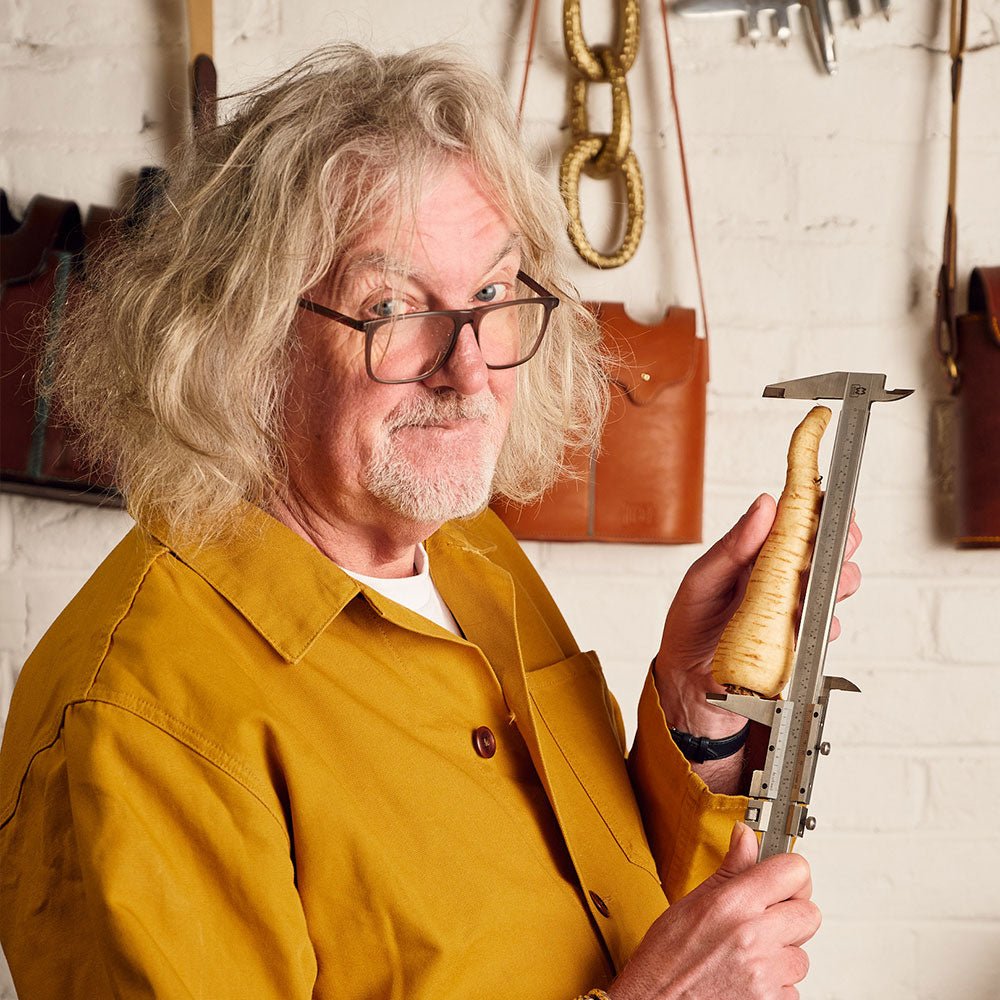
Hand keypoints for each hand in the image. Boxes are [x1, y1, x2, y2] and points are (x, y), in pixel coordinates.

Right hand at [607, 823, 820, 999]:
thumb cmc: (665, 958)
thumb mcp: (691, 903)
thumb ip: (730, 869)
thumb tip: (745, 836)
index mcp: (733, 904)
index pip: (794, 871)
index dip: (789, 871)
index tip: (781, 875)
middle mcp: (754, 937)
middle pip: (809, 913)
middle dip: (790, 914)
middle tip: (765, 916)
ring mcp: (766, 975)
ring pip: (801, 955)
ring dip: (782, 953)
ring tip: (748, 952)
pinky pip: (792, 987)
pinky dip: (775, 983)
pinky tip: (747, 975)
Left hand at [655, 495, 861, 738]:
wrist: (686, 685)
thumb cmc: (689, 627)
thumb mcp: (701, 581)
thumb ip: (731, 547)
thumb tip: (764, 506)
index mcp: (754, 558)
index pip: (792, 526)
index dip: (814, 510)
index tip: (828, 499)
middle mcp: (778, 581)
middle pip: (822, 554)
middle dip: (839, 542)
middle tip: (841, 538)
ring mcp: (791, 612)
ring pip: (831, 588)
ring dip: (838, 581)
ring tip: (829, 580)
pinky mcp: (798, 643)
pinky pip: (824, 631)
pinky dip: (825, 626)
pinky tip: (808, 625)